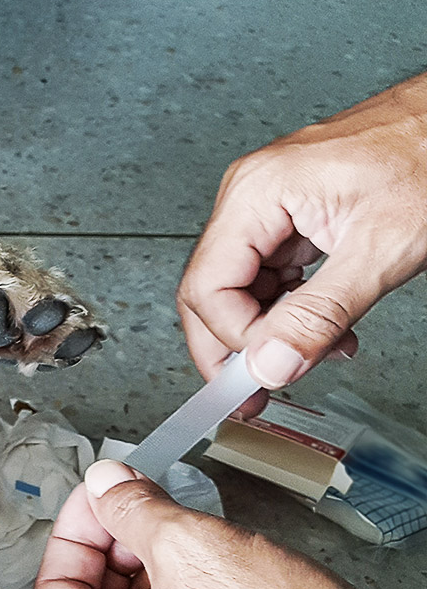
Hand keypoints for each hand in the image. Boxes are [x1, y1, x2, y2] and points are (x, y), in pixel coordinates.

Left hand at [34, 460, 426, 588]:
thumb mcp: (197, 547)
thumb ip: (135, 510)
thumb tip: (107, 487)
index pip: (54, 585)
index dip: (78, 526)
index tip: (103, 494)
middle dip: (119, 549)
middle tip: (149, 507)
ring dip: (157, 580)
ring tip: (196, 540)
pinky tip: (224, 587)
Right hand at [177, 74, 426, 390]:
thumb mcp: (380, 248)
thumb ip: (320, 314)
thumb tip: (270, 365)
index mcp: (256, 195)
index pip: (208, 288)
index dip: (234, 341)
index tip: (265, 376)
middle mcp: (249, 197)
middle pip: (210, 291)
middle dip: (235, 348)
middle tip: (256, 393)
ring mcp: (267, 205)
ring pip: (239, 288)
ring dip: (269, 332)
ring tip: (312, 356)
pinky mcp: (290, 215)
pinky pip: (270, 273)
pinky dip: (290, 309)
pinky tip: (325, 326)